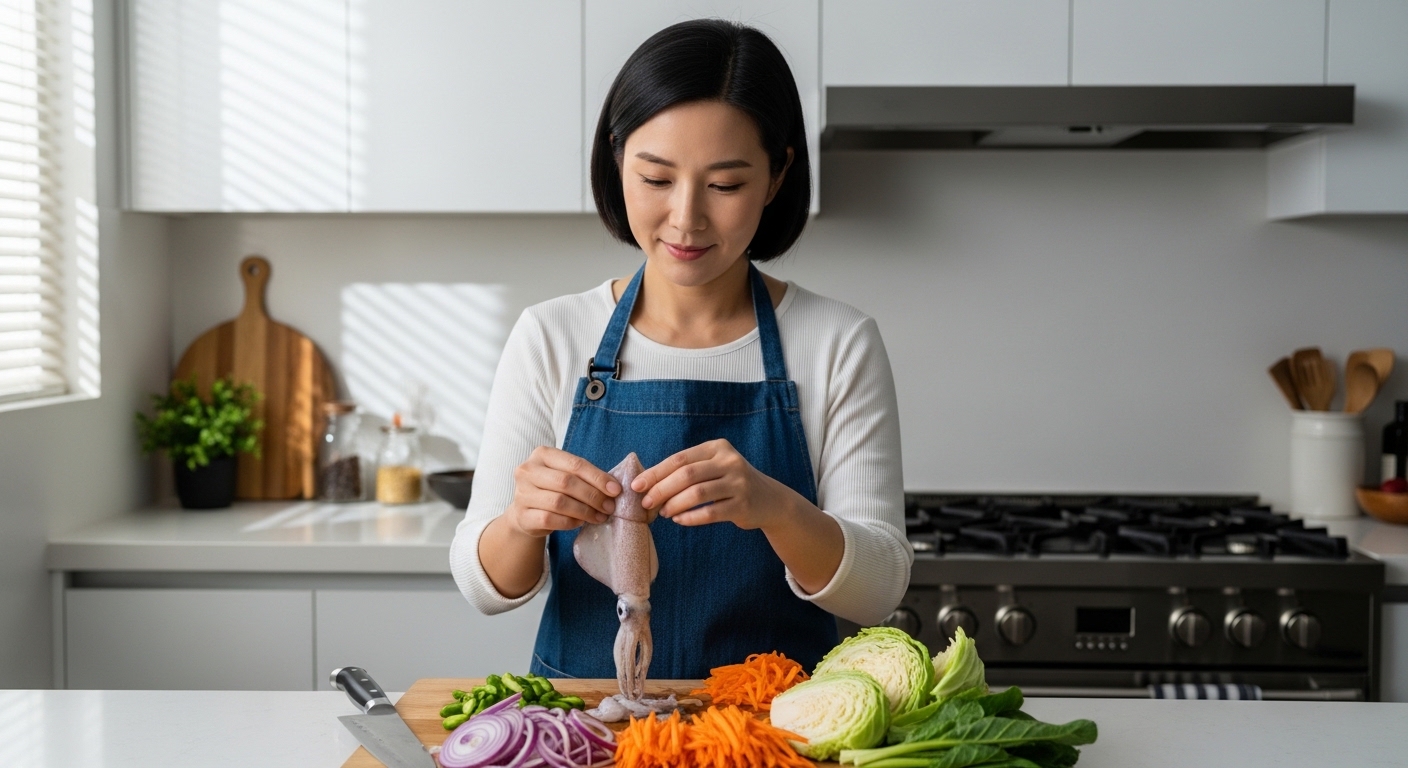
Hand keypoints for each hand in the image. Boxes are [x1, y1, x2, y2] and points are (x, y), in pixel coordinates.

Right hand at [504, 446, 620, 538]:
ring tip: (599, 516)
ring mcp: (522, 493)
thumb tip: (614, 487)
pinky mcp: (522, 515)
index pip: (574, 464)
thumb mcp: (565, 475)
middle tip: (609, 507)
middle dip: (593, 495)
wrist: (526, 513)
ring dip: (584, 511)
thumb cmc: (552, 490)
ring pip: (559, 502)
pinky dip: (570, 522)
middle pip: (566, 482)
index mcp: (542, 454)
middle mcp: (527, 471)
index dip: (598, 477)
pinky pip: (550, 519)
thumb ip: (585, 476)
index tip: (616, 490)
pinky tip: (580, 522)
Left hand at [632, 439, 798, 528]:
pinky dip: (690, 518)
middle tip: (646, 503)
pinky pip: (710, 513)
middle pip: (687, 475)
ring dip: (674, 505)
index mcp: (718, 448)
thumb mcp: (713, 467)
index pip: (680, 458)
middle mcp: (730, 462)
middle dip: (662, 490)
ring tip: (663, 513)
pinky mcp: (743, 505)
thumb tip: (647, 483)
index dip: (656, 472)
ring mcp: (739, 483)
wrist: (769, 500)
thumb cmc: (730, 483)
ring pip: (698, 494)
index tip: (637, 485)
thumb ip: (686, 470)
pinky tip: (679, 520)